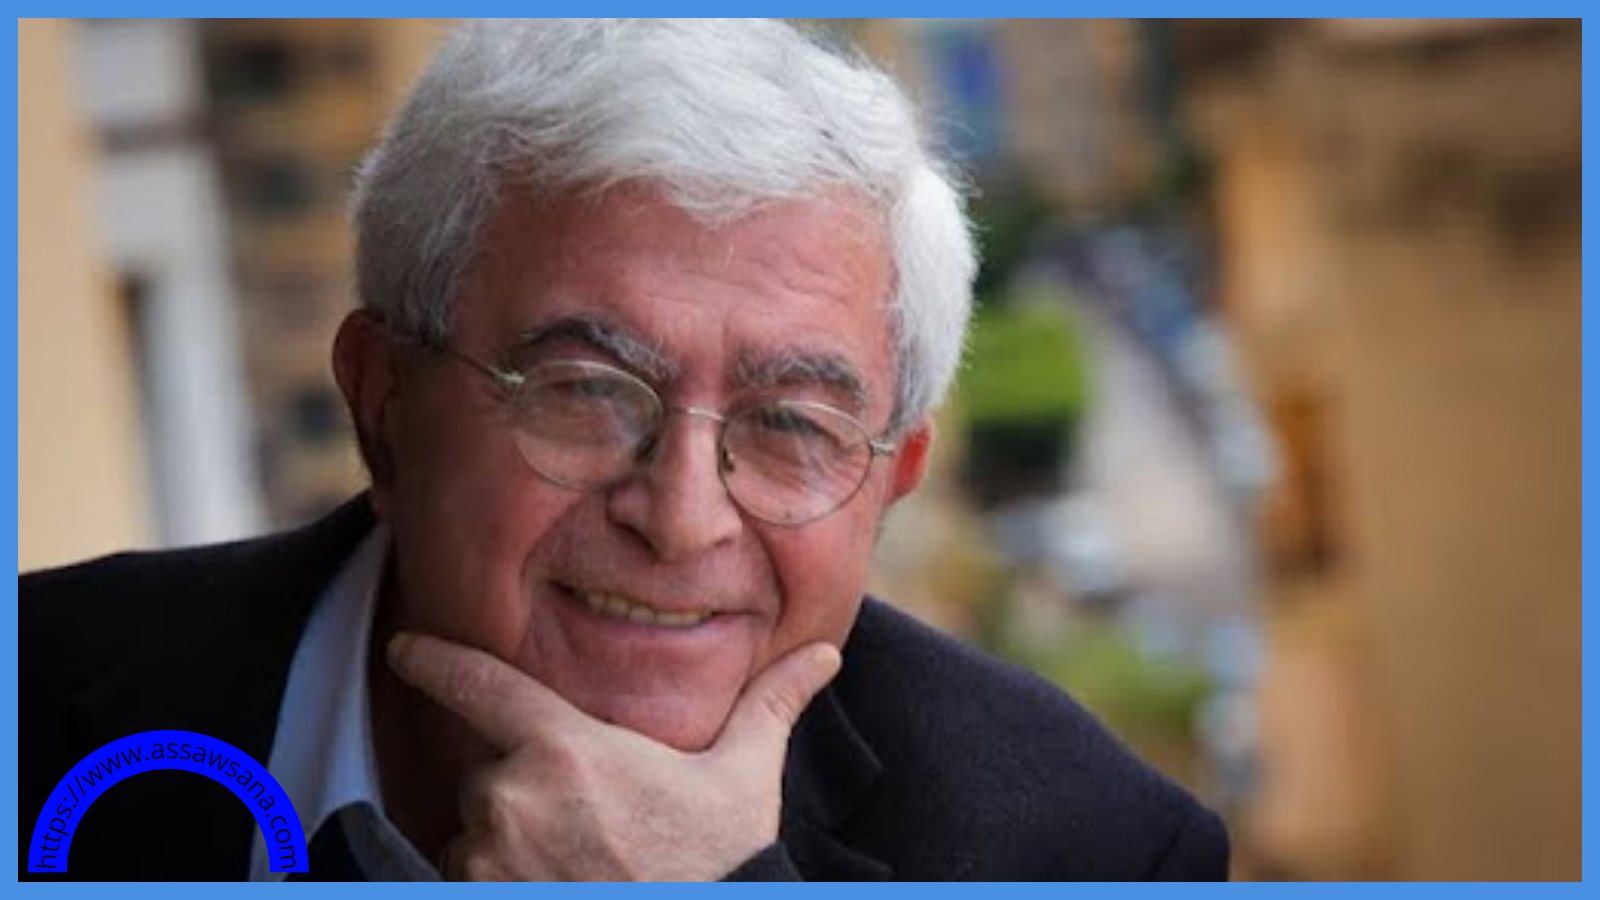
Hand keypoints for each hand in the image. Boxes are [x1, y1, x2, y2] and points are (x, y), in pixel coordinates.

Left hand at [385, 632, 841, 880]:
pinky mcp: (477, 897)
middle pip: (493, 771)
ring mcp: (489, 857)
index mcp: (567, 749)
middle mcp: (514, 797)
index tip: (404, 649)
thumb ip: (770, 708)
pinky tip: (555, 885)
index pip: (480, 686)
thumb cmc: (717, 865)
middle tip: (591, 821)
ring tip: (577, 864)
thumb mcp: (744, 780)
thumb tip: (825, 655)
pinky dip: (496, 877)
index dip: (436, 661)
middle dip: (528, 786)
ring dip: (509, 838)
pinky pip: (465, 876)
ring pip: (479, 829)